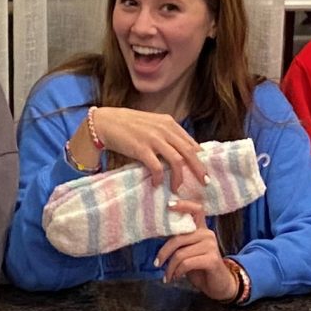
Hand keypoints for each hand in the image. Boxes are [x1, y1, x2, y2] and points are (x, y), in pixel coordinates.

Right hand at [88, 108, 208, 195]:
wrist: (106, 122)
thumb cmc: (129, 125)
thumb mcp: (153, 125)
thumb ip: (167, 135)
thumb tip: (181, 153)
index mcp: (169, 124)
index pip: (191, 142)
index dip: (200, 158)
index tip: (204, 170)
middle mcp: (164, 130)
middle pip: (189, 152)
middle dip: (198, 169)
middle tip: (204, 182)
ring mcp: (153, 139)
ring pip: (177, 160)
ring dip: (179, 177)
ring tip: (177, 188)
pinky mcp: (141, 149)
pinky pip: (157, 167)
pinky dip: (160, 177)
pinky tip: (157, 183)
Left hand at [156, 210, 241, 301]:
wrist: (219, 285)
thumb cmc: (200, 267)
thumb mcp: (188, 252)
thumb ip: (179, 241)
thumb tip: (158, 233)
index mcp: (202, 229)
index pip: (196, 209)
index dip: (183, 205)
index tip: (168, 205)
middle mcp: (207, 234)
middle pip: (178, 238)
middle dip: (164, 253)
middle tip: (157, 264)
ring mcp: (211, 246)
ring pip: (180, 253)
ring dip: (170, 268)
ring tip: (167, 276)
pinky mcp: (212, 259)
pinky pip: (186, 264)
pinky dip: (177, 272)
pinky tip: (176, 277)